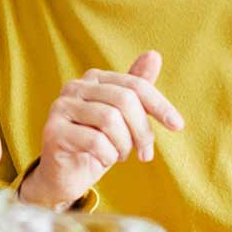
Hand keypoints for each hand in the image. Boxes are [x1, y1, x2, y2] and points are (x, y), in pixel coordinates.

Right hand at [17, 51, 184, 210]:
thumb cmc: (95, 146)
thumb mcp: (122, 118)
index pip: (134, 84)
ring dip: (124, 145)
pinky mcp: (53, 131)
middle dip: (142, 131)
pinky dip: (108, 156)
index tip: (178, 126)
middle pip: (124, 100)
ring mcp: (61, 108)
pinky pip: (95, 141)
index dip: (159, 105)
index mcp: (94, 79)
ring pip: (110, 120)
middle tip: (145, 154)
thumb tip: (154, 55)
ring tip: (120, 156)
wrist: (63, 176)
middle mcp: (75, 87)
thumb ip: (136, 89)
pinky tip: (104, 161)